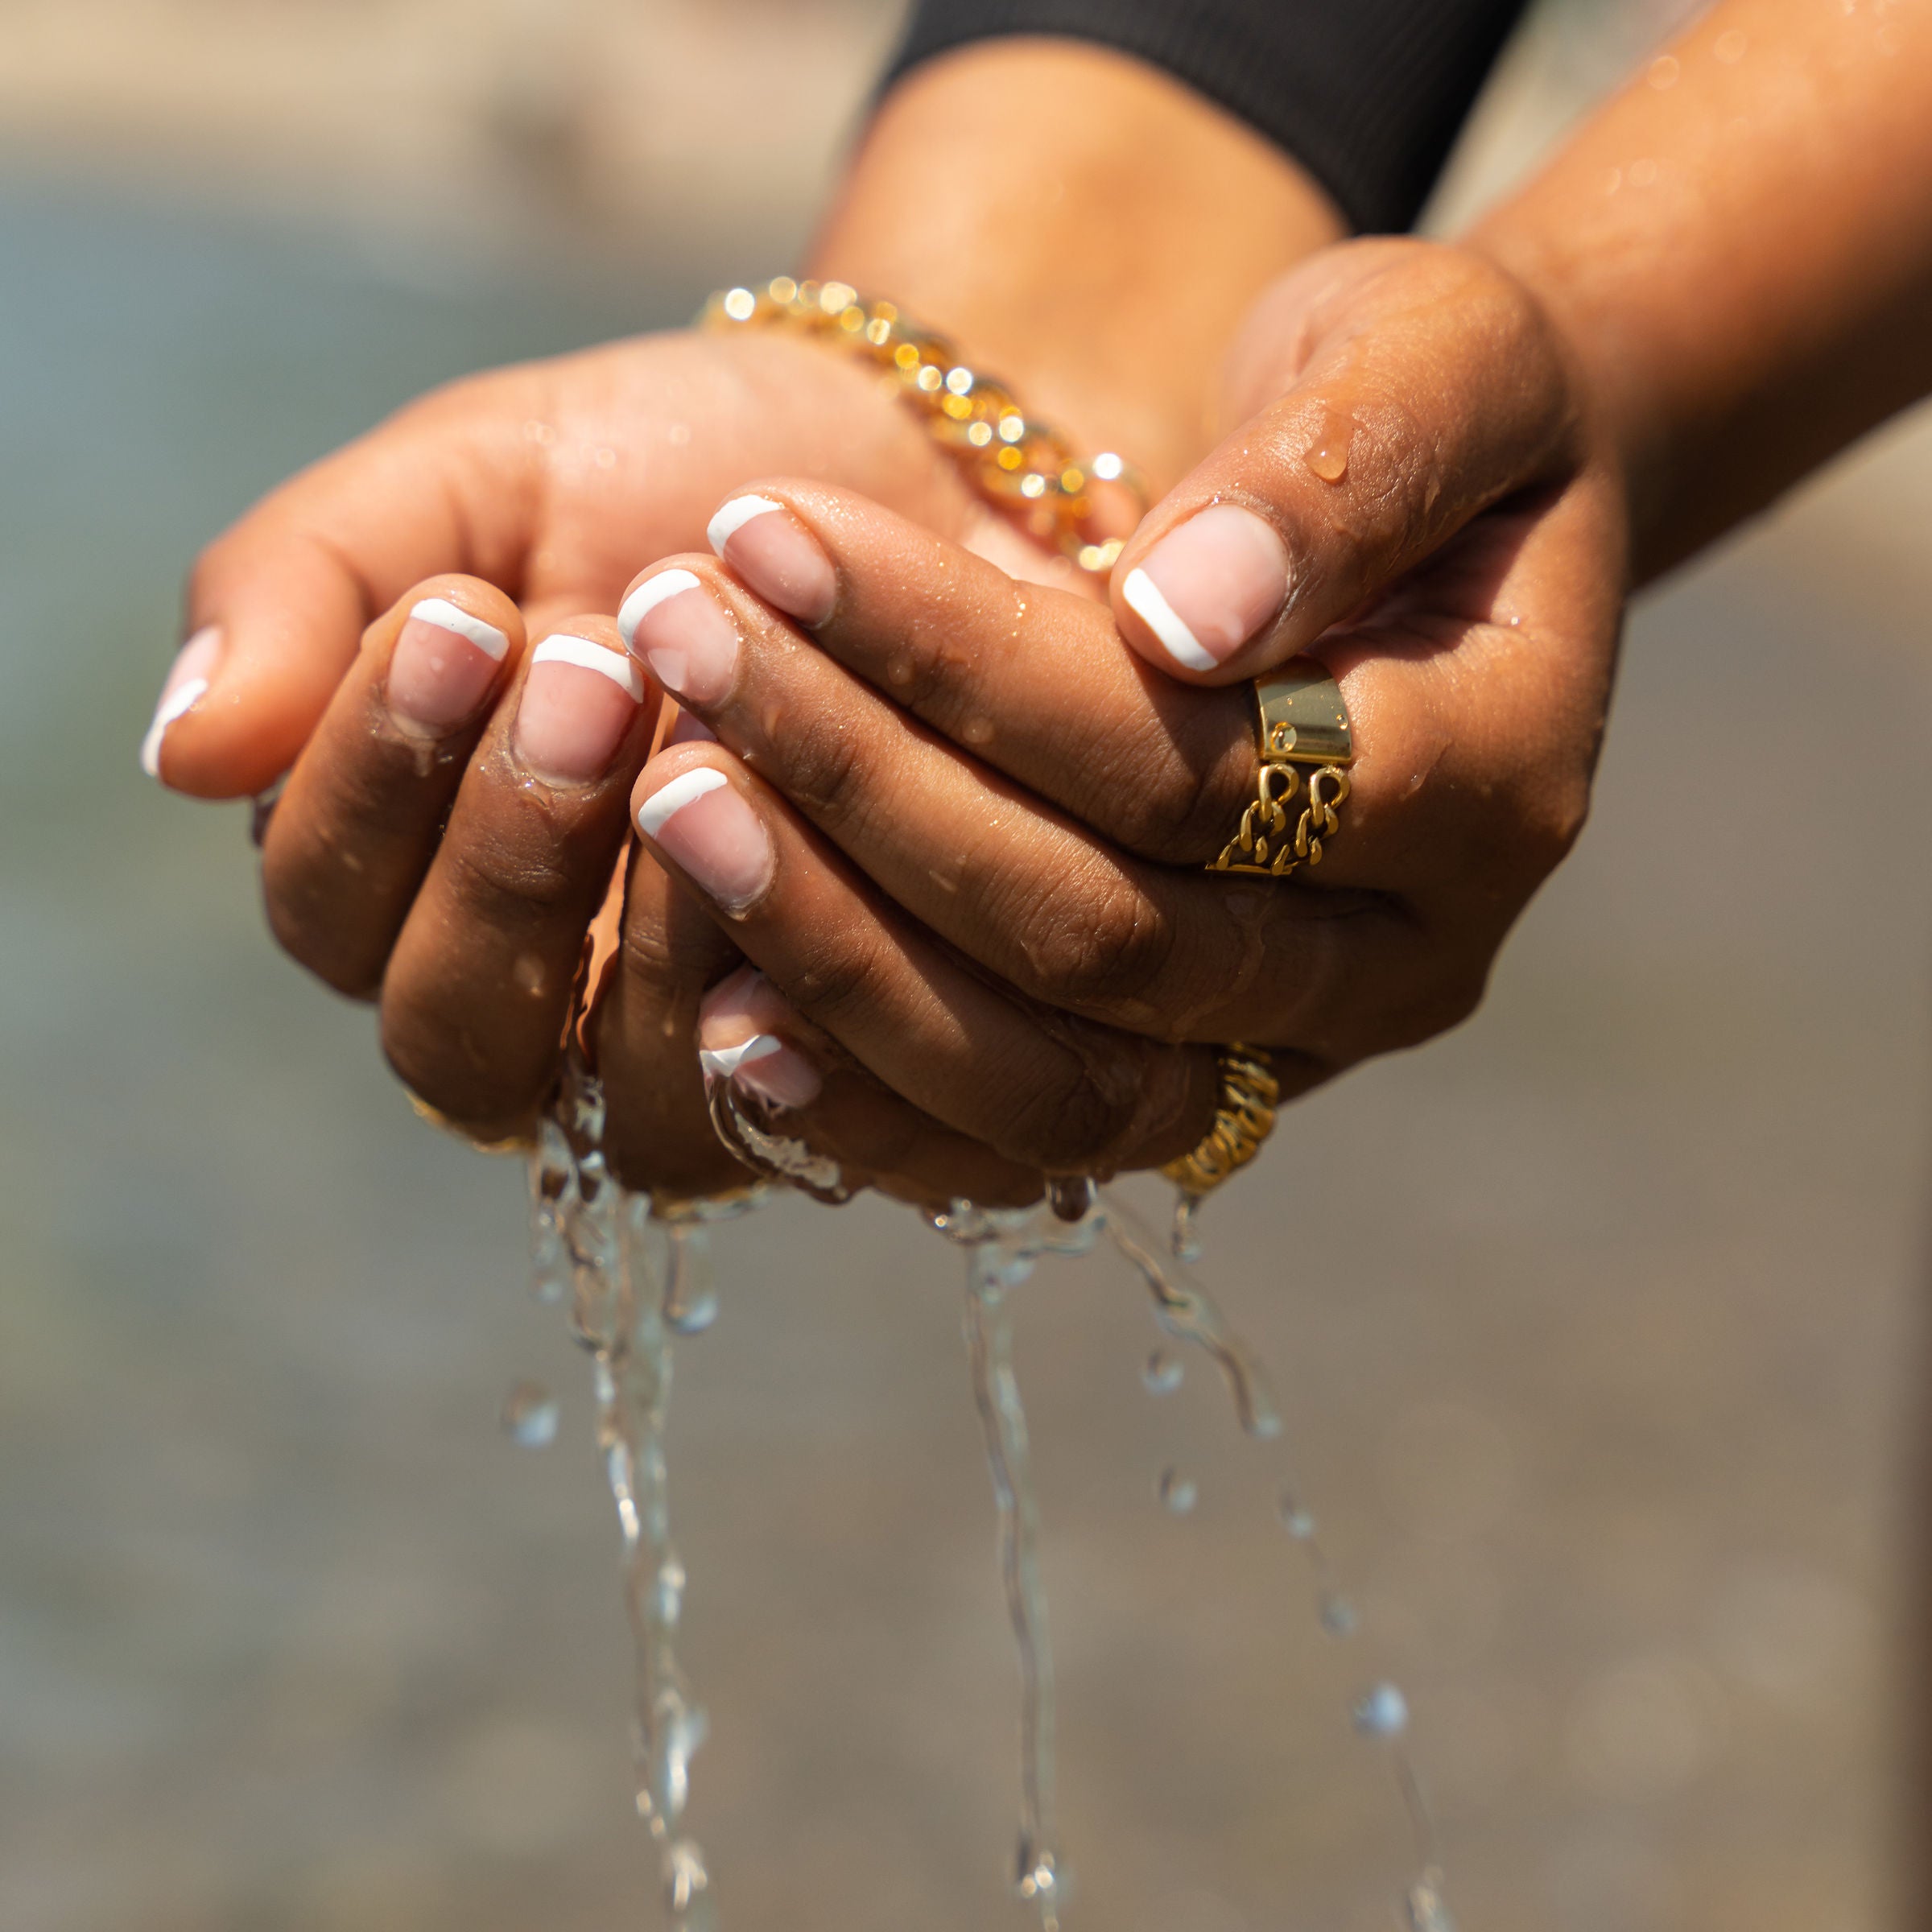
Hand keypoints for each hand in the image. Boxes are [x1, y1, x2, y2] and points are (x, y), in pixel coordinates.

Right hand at [177, 326, 1080, 1206]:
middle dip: (507, 857)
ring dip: (648, 933)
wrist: (921, 478)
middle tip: (593, 671)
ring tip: (706, 743)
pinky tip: (812, 847)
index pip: (329, 912)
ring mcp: (691, 1054)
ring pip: (619, 1110)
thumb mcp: (473, 479)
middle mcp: (539, 998)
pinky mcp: (844, 1066)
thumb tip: (183, 756)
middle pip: (456, 1043)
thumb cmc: (675, 481)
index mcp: (410, 870)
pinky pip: (792, 1112)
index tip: (463, 618)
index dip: (373, 785)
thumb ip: (307, 588)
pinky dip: (792, 991)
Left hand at [618, 237, 1623, 1154]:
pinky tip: (719, 1015)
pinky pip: (1025, 1144)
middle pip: (1100, 934)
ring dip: (840, 950)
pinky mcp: (1197, 1088)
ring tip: (667, 798)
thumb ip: (1341, 470)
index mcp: (1489, 788)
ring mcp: (1297, 1054)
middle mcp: (1401, 966)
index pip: (1186, 764)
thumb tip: (1188, 615)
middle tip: (682, 643)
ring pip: (1053, 1078)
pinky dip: (876, 1097)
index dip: (964, 663)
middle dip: (864, 788)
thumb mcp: (1435, 359)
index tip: (766, 530)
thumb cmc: (1436, 419)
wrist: (1458, 543)